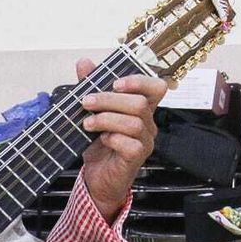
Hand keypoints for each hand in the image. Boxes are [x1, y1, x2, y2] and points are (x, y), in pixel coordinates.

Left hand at [75, 57, 166, 220]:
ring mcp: (145, 141)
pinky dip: (112, 138)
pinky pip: (130, 144)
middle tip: (86, 102)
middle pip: (139, 103)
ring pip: (134, 122)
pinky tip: (101, 140)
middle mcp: (148, 123)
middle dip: (109, 99)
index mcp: (141, 108)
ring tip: (87, 123)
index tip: (114, 82)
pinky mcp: (137, 158)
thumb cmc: (99, 145)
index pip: (156, 87)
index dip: (139, 80)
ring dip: (106, 119)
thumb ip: (91, 86)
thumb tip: (84, 62)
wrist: (96, 178)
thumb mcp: (92, 112)